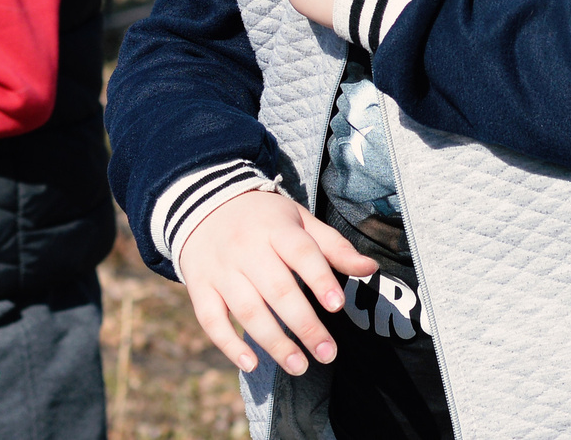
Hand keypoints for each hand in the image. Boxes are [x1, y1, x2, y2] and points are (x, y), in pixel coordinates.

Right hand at [174, 188, 377, 375]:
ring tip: (300, 367)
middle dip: (304, 325)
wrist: (202, 202)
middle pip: (277, 289)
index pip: (301, 253)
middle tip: (328, 353)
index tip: (337, 306)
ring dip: (274, 342)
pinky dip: (229, 344)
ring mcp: (221, 269)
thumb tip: (371, 268)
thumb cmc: (263, 218)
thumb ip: (333, 247)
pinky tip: (251, 364)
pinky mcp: (200, 286)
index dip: (319, 279)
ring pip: (247, 310)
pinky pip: (211, 319)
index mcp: (275, 228)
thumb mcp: (298, 220)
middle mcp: (246, 248)